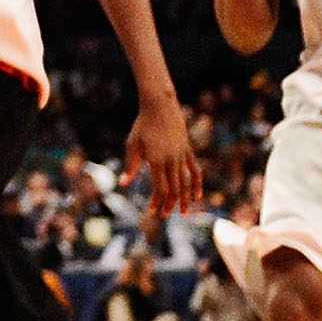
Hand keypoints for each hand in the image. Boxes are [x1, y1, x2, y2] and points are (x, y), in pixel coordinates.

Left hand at [125, 102, 203, 216]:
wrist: (160, 106)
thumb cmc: (142, 125)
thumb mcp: (132, 145)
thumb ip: (130, 166)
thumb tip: (124, 183)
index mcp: (156, 160)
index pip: (160, 187)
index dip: (158, 201)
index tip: (153, 210)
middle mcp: (171, 160)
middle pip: (174, 189)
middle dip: (170, 204)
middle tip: (164, 214)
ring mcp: (181, 155)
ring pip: (186, 182)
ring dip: (186, 199)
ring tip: (184, 212)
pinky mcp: (187, 150)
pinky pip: (194, 170)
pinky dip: (196, 184)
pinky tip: (197, 195)